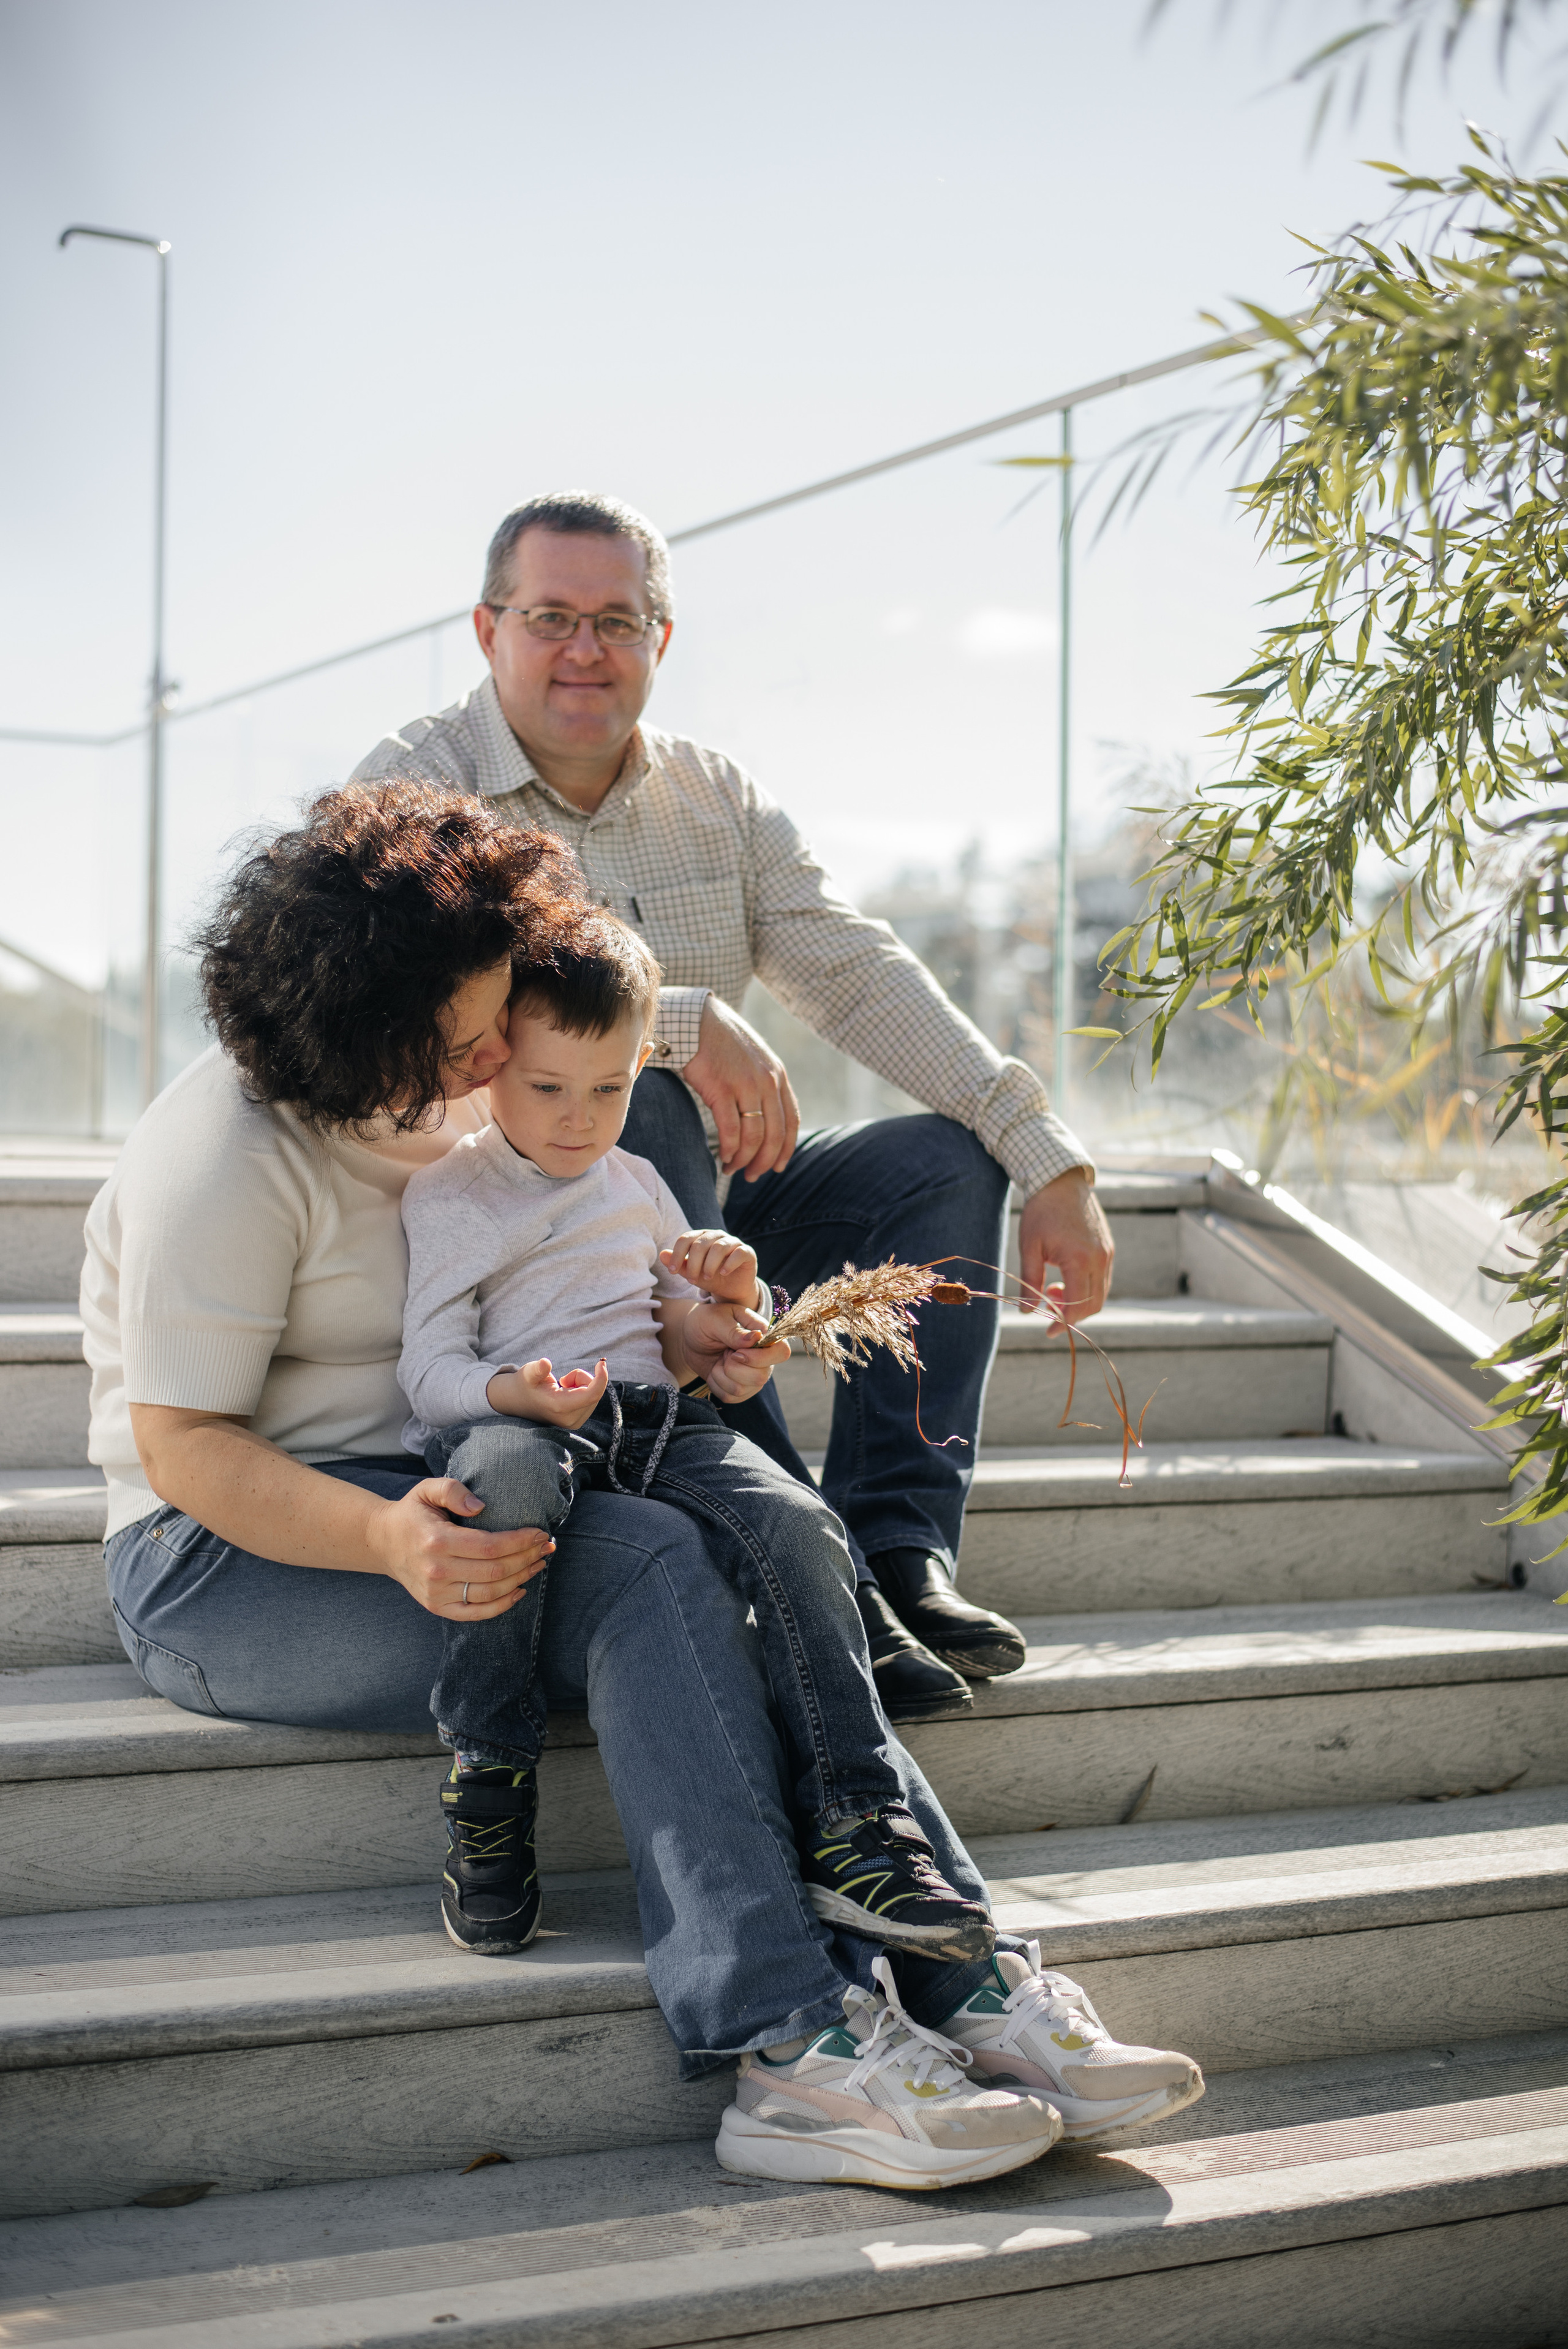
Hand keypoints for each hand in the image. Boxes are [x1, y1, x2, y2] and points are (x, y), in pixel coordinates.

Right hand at [367, 1478, 553, 1619]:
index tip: (540, 1533)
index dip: (520, 1542)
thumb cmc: (413, 1513)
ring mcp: (436, 1593)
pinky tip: (520, 1590)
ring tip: (539, 1563)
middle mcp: (436, 1571)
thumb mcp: (427, 1489)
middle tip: (547, 1547)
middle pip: (495, 1571)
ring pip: (490, 1593)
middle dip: (527, 1559)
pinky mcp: (437, 1607)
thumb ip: (453, 1490)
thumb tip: (481, 1506)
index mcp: (437, 1541)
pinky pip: (475, 1613)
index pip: (489, 1546)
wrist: (384, 1542)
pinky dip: (501, 1605)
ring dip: (521, 1579)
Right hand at [487, 1356, 607, 1428]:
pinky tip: (566, 1393)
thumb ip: (537, 1369)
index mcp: (559, 1406)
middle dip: (582, 1378)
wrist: (520, 1401)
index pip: (592, 1395)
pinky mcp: (578, 1421)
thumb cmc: (526, 1383)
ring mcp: (574, 1422)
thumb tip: (545, 1363)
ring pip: (594, 1395)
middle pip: (594, 1391)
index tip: (601, 1362)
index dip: (601, 1378)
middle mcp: (570, 1419)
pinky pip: (591, 1400)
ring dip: (581, 1384)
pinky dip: (582, 1391)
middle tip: (563, 1378)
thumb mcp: (528, 1373)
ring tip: (561, 1386)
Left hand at [660, 1229, 760, 1307]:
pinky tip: (723, 1274)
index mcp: (701, 1237)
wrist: (732, 1290)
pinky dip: (729, 1263)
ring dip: (709, 1265)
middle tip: (691, 1280)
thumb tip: (662, 1255)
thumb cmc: (711, 1279)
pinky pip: (738, 1252)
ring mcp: (733, 1242)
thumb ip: (680, 1265)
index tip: (672, 1271)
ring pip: (718, 1247)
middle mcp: (717, 1236)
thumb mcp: (693, 1274)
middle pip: (700, 1243)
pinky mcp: (747, 1252)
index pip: (686, 1239)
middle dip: (693, 1264)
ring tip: (707, 1278)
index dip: (677, 1254)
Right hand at [682, 995, 799, 1179]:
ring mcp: (745, 1085)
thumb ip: (766, 1087)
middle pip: (774, 1135)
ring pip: (753, 1137)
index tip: (777, 1167)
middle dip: (764, 1162)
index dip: (786, 1149)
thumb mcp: (756, 1061)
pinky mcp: (721, 1088)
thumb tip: (766, 1124)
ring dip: (744, 1159)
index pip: (791, 1121)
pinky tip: (723, 1156)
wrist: (698, 1022)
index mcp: (778, 1076)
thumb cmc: (724, 1045)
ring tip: (731, 1168)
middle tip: (751, 1175)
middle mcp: (767, 1081)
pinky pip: (730, 1130)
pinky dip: (729, 1149)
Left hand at [682, 1299, 788, 1402]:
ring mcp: (753, 1376)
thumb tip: (757, 1337)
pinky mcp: (741, 1389)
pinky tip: (715, 1370)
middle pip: (761, 1377)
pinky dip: (716, 1384)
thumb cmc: (706, 1321)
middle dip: (732, 1368)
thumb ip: (735, 1331)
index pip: (781, 1352)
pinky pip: (730, 1397)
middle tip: (724, 1352)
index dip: (759, 1358)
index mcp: (764, 1336)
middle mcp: (764, 1359)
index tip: (736, 1353)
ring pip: (742, 1389)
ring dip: (721, 1375)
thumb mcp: (716, 1320)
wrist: (690, 1337)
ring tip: (719, 1360)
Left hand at [1017, 1167, 1113, 1324]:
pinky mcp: (1108, 1248)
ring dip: (1079, 1302)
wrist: (1061, 1181)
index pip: (1078, 1306)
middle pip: (1094, 1304)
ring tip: (1053, 1291)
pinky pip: (1102, 1279)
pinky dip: (1086, 1288)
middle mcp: (1100, 1259)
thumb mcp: (1030, 1248)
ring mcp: (1107, 1253)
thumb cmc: (1041, 1212)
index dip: (1063, 1323)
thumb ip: (1030, 1282)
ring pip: (1101, 1294)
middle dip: (1072, 1315)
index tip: (1048, 1330)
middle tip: (1048, 1310)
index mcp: (1080, 1260)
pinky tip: (1065, 1279)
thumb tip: (1028, 1312)